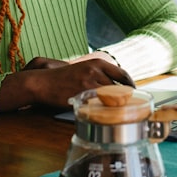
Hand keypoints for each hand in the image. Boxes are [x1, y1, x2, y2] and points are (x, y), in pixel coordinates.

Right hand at [0, 59, 133, 110]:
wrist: (43, 82)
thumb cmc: (62, 78)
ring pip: (111, 96)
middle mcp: (96, 70)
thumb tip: (115, 87)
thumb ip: (98, 75)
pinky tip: (104, 114)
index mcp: (97, 62)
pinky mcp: (82, 94)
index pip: (122, 74)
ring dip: (115, 105)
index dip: (130, 85)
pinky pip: (99, 104)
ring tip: (116, 112)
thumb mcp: (83, 70)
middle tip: (126, 106)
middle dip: (123, 98)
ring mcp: (89, 82)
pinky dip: (103, 109)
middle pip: (119, 87)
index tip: (133, 93)